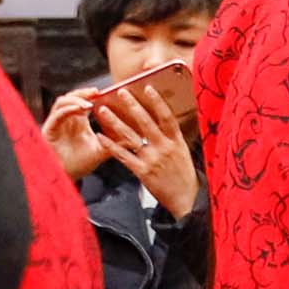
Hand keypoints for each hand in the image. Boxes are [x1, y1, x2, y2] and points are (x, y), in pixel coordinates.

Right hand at [41, 84, 116, 179]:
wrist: (65, 177)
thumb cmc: (79, 164)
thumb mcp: (100, 151)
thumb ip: (115, 144)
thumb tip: (135, 140)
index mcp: (78, 121)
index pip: (84, 102)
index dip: (91, 95)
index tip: (104, 93)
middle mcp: (67, 119)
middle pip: (72, 97)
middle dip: (83, 93)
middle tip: (96, 92)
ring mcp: (57, 122)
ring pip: (63, 102)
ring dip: (75, 100)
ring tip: (88, 104)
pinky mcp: (50, 128)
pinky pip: (57, 114)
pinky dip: (68, 109)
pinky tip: (78, 110)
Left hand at [86, 77, 203, 217]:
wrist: (187, 200)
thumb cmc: (184, 175)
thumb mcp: (183, 152)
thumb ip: (172, 137)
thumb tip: (163, 119)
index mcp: (176, 142)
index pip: (167, 117)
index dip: (157, 102)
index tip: (148, 87)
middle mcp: (164, 148)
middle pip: (146, 123)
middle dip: (132, 106)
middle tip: (120, 91)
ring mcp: (152, 160)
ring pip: (130, 136)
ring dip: (115, 122)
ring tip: (103, 110)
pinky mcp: (142, 172)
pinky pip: (123, 156)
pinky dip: (111, 145)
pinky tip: (101, 136)